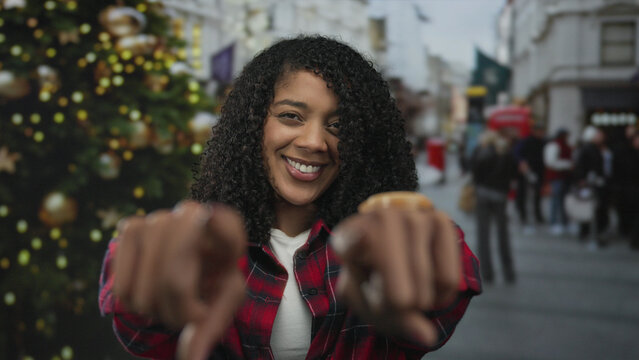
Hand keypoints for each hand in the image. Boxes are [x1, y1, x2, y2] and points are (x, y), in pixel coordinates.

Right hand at [113, 201, 246, 359]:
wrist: (193, 256)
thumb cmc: (215, 277)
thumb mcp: (225, 299)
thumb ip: (211, 325)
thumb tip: (190, 358)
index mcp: (227, 226)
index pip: (222, 230)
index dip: (218, 243)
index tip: (206, 284)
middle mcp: (192, 213)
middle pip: (172, 281)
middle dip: (179, 313)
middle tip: (191, 317)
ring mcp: (158, 218)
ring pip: (144, 291)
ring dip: (157, 313)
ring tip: (173, 303)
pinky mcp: (130, 227)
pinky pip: (123, 288)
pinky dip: (135, 306)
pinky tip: (153, 293)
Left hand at [331, 207, 460, 345]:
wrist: (403, 263)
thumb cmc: (379, 285)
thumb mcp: (373, 305)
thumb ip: (393, 318)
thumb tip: (427, 336)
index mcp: (347, 239)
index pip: (349, 242)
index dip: (353, 244)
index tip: (354, 244)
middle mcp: (377, 218)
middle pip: (390, 263)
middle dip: (398, 299)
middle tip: (401, 306)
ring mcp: (410, 215)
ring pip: (422, 270)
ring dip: (422, 299)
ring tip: (415, 299)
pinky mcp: (439, 219)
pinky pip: (448, 271)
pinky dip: (444, 294)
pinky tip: (433, 291)